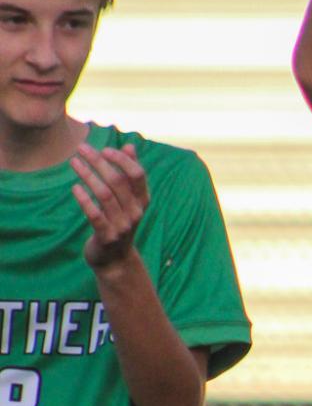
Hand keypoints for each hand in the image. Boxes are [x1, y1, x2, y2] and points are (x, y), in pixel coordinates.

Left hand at [72, 142, 148, 268]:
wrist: (115, 260)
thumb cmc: (119, 222)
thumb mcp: (128, 199)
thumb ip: (129, 174)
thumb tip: (130, 146)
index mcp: (142, 200)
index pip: (137, 174)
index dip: (121, 160)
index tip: (104, 149)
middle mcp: (135, 212)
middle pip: (118, 181)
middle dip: (98, 162)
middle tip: (81, 148)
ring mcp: (122, 225)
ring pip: (104, 195)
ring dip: (87, 175)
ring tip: (73, 162)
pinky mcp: (107, 236)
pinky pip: (94, 215)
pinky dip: (84, 200)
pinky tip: (75, 188)